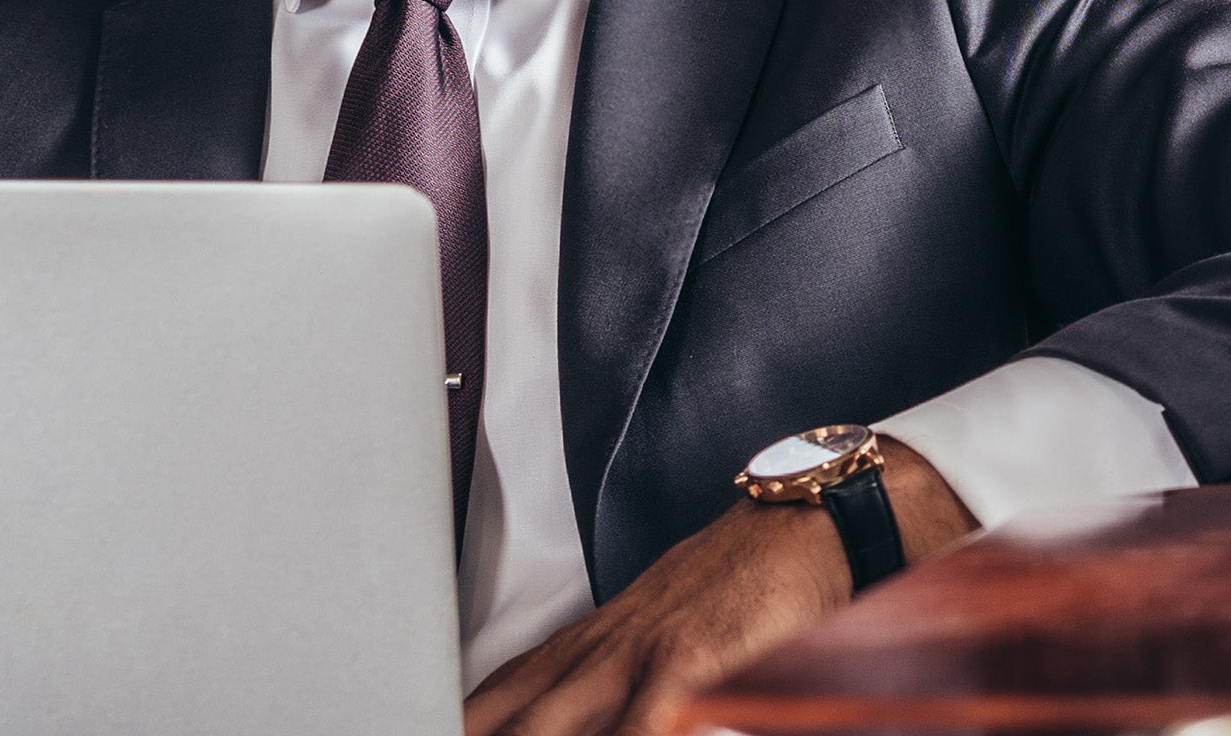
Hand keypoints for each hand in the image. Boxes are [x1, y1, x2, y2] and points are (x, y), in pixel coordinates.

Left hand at [462, 438, 975, 735]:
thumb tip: (578, 712)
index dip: (465, 717)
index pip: (501, 696)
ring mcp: (641, 648)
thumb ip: (619, 685)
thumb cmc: (746, 582)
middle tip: (421, 735)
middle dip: (478, 735)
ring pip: (554, 720)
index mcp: (592, 642)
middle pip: (513, 715)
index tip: (417, 718)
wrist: (813, 516)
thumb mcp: (663, 632)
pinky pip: (643, 718)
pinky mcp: (688, 654)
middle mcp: (603, 646)